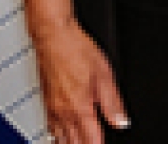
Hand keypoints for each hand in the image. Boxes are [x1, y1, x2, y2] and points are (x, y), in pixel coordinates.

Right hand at [30, 16, 128, 143]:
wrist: (52, 34)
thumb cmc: (75, 48)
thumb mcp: (103, 73)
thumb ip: (113, 102)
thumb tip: (122, 122)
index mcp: (80, 108)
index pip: (92, 142)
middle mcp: (64, 113)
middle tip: (94, 143)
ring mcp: (52, 108)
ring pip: (60, 140)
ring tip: (80, 143)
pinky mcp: (45, 101)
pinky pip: (51, 128)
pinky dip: (58, 137)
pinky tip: (61, 136)